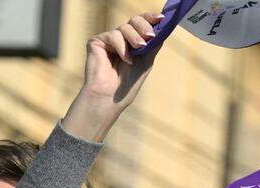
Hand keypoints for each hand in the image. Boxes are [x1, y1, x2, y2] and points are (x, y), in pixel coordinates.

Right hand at [63, 12, 163, 141]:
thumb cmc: (127, 84)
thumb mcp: (146, 61)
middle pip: (133, 21)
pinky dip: (121, 47)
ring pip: (125, 28)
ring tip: (137, 50)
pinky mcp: (96, 43)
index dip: (150, 18)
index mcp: (131, 43)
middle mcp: (120, 39)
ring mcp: (108, 41)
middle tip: (149, 36)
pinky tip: (125, 60)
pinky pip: (113, 36)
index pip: (140, 24)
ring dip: (134, 38)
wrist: (111, 98)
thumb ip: (153, 44)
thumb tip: (163, 26)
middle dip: (144, 26)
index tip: (161, 18)